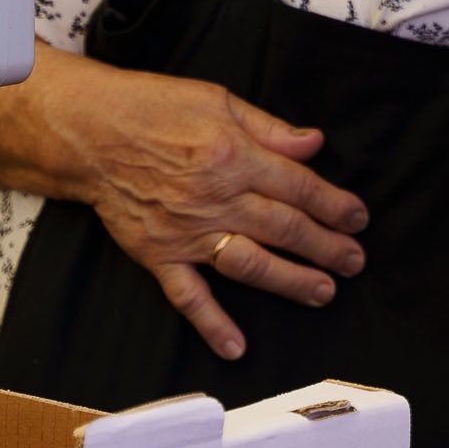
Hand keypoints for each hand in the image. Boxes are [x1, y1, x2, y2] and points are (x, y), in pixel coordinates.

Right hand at [29, 51, 369, 361]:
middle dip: (326, 247)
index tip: (359, 219)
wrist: (89, 132)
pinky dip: (213, 324)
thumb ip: (270, 128)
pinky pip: (189, 296)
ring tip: (323, 292)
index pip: (299, 187)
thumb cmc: (154, 107)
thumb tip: (315, 145)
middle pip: (284, 228)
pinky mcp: (159, 255)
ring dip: (290, 281)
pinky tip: (238, 347)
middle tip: (355, 261)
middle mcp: (216, 198)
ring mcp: (187, 232)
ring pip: (250, 264)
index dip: (334, 205)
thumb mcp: (219, 100)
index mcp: (235, 156)